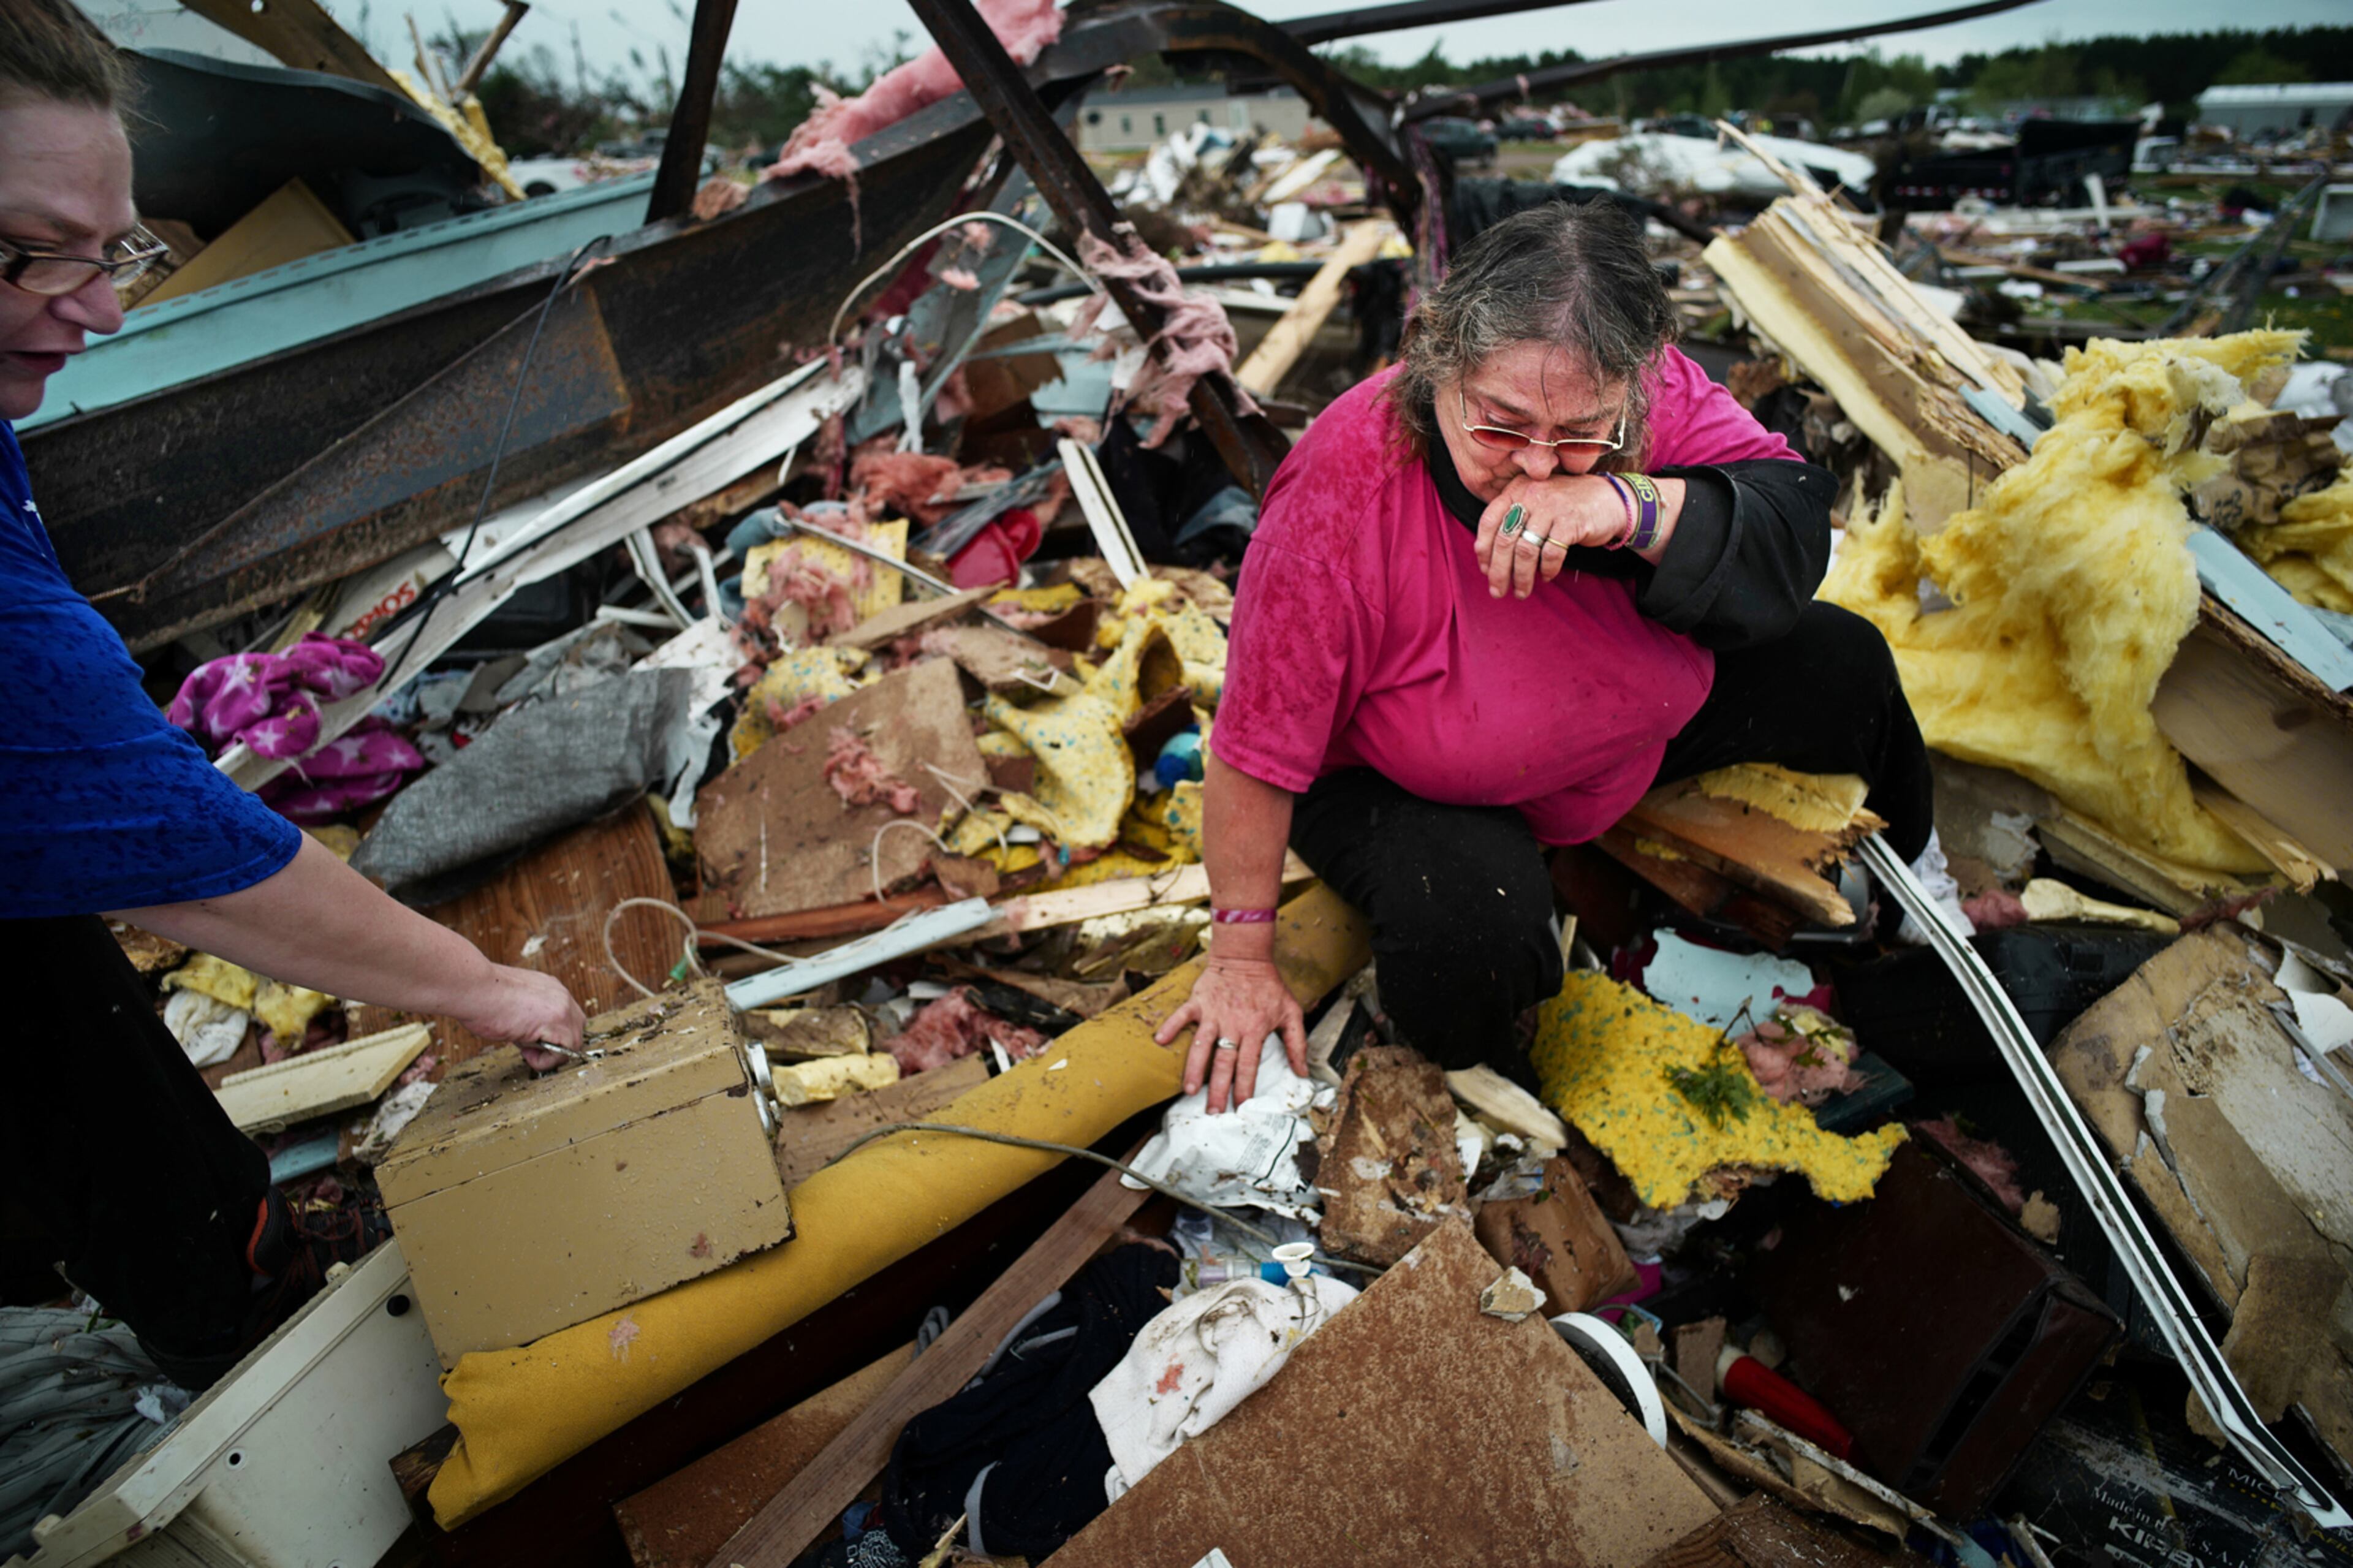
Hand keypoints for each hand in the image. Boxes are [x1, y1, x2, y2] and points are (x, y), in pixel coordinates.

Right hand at [454, 964, 586, 1068]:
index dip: (550, 1034)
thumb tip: (530, 1035)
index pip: (566, 1017)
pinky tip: (526, 1052)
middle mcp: (560, 995)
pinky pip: (566, 1051)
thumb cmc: (482, 996)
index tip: (528, 1039)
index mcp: (550, 989)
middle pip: (576, 1029)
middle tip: (528, 1047)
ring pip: (573, 1042)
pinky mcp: (556, 1021)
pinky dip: (547, 1060)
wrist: (474, 987)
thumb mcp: (513, 1003)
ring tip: (525, 1049)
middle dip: (555, 1045)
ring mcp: (562, 1007)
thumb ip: (529, 1015)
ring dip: (550, 1054)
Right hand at [1152, 954, 1306, 1112]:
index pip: (1249, 1065)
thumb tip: (1303, 1072)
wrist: (1246, 956)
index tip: (1240, 1107)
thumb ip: (1298, 1043)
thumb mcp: (1291, 1012)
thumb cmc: (1269, 986)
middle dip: (1218, 1089)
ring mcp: (1213, 1013)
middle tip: (1212, 1112)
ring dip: (1195, 1068)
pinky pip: (1181, 1015)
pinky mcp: (1198, 1001)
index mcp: (1255, 1029)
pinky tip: (1160, 1042)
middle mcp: (1233, 1024)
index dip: (1244, 1087)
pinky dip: (1170, 1027)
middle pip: (1224, 1062)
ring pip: (1201, 1045)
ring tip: (1189, 1089)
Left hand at [1474, 474, 1626, 598]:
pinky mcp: (1571, 521)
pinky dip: (1547, 570)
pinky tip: (1546, 577)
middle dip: (1499, 571)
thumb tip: (1489, 558)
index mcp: (1517, 489)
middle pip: (1505, 539)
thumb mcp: (1536, 502)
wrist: (1611, 499)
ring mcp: (1552, 507)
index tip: (1485, 570)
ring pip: (1526, 550)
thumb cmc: (1567, 506)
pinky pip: (1551, 554)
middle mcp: (1531, 494)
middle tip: (1498, 590)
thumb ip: (1514, 519)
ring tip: (1521, 591)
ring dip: (1522, 577)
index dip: (1484, 549)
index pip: (1489, 520)